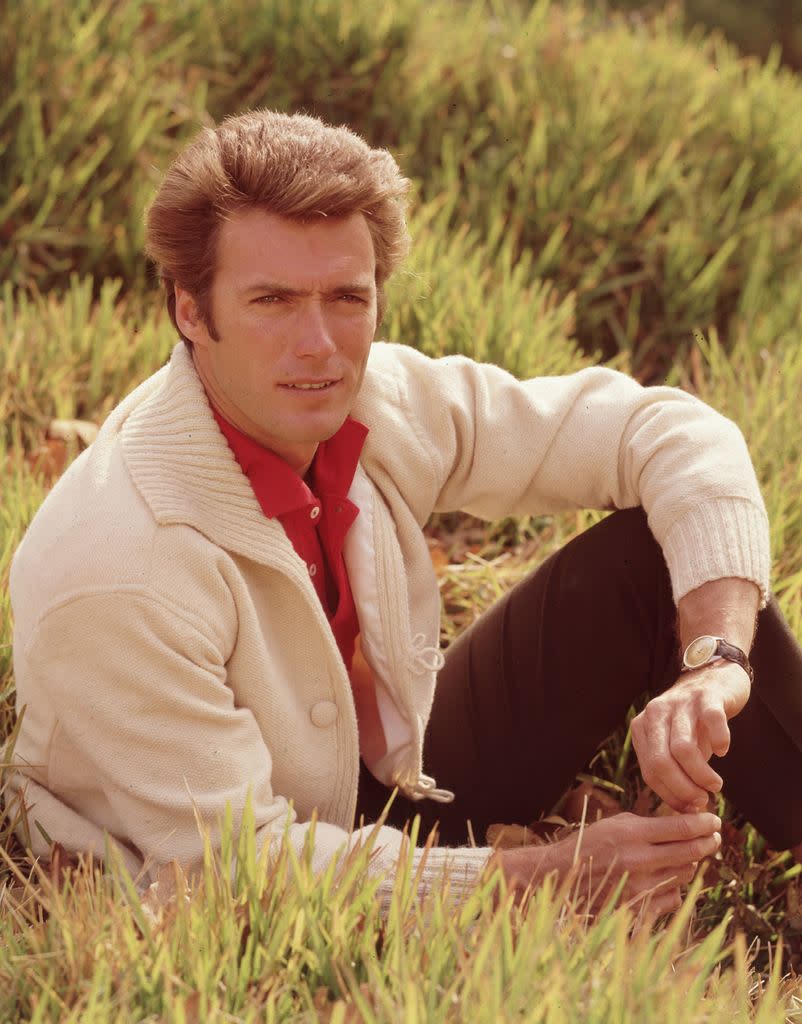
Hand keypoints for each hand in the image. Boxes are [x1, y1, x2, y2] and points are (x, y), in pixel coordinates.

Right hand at [493, 811, 720, 916]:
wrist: (559, 881)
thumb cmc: (588, 847)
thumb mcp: (614, 825)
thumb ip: (647, 824)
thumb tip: (683, 820)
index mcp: (630, 834)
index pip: (681, 827)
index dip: (703, 823)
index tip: (714, 820)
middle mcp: (638, 861)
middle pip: (690, 852)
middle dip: (707, 842)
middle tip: (712, 836)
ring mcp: (640, 889)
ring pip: (684, 875)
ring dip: (688, 864)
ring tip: (682, 856)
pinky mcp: (639, 911)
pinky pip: (673, 898)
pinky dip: (673, 888)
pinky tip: (662, 879)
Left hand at [631, 662, 750, 811]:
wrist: (711, 676)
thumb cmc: (693, 721)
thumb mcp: (676, 745)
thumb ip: (677, 773)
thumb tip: (689, 810)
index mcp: (642, 727)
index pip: (650, 772)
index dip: (670, 795)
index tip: (689, 809)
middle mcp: (656, 713)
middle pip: (661, 762)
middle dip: (683, 789)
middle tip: (703, 801)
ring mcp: (680, 703)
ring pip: (683, 748)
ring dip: (701, 775)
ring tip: (715, 785)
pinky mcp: (706, 696)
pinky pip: (712, 722)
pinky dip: (719, 741)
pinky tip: (723, 751)